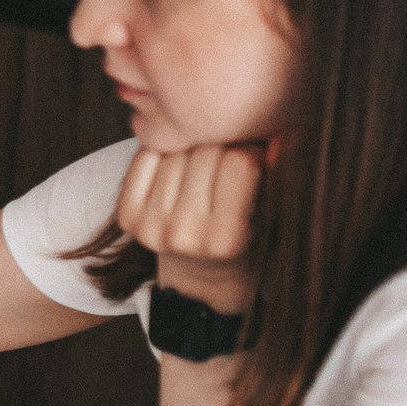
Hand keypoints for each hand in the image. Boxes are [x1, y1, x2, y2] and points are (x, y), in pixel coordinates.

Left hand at [117, 143, 263, 311]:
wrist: (202, 271)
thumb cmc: (245, 233)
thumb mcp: (270, 211)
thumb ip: (276, 175)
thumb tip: (279, 134)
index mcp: (227, 240)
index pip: (241, 161)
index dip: (252, 150)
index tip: (254, 157)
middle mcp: (184, 236)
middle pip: (206, 151)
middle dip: (223, 146)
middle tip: (227, 158)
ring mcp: (151, 228)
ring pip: (176, 149)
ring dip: (193, 148)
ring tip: (204, 166)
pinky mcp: (127, 217)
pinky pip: (146, 155)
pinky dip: (164, 152)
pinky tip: (177, 167)